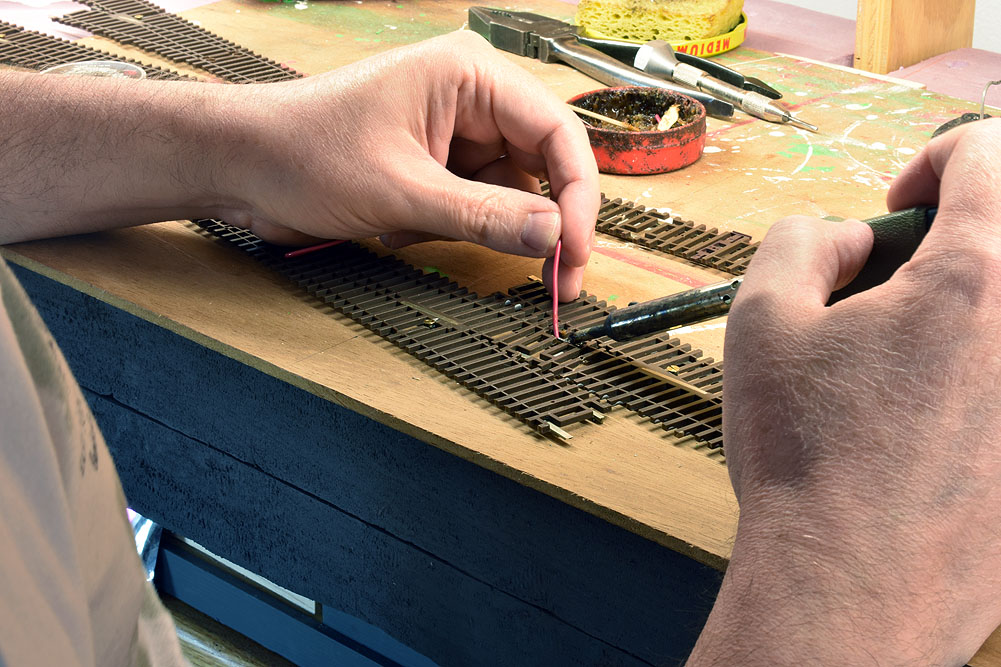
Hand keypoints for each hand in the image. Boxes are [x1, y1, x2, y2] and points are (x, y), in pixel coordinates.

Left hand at [0, 31, 597, 298]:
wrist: (239, 166)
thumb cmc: (305, 153)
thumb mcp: (402, 191)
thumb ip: (485, 215)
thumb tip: (555, 236)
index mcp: (470, 76)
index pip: (557, 134)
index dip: (577, 198)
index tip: (576, 254)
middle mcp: (470, 99)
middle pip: (541, 166)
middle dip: (538, 224)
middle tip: (555, 283)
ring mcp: (451, 133)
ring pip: (507, 193)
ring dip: (478, 228)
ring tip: (415, 230)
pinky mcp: (433, 164)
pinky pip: (473, 205)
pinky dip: (450, 229)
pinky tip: (399, 228)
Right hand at [688, 119, 1000, 664]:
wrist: (849, 589)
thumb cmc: (803, 456)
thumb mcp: (760, 320)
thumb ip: (800, 241)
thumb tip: (848, 241)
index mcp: (974, 279)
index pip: (987, 155)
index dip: (934, 160)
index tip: (897, 210)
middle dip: (950, 242)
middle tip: (891, 291)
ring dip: (957, 315)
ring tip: (895, 369)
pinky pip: (1000, 383)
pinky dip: (969, 379)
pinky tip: (918, 428)